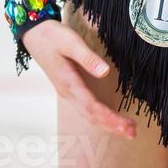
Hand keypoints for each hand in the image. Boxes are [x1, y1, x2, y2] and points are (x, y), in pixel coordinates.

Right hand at [22, 19, 136, 139]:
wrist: (34, 34)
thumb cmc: (52, 37)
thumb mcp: (71, 42)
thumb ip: (87, 58)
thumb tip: (105, 72)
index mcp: (68, 83)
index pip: (92, 107)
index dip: (109, 118)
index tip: (125, 125)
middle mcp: (68, 92)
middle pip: (92, 116)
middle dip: (112, 126)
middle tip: (132, 133)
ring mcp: (68, 92)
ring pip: (88, 114)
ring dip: (107, 123)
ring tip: (126, 128)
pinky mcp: (69, 88)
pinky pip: (85, 108)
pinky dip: (99, 116)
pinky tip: (109, 118)